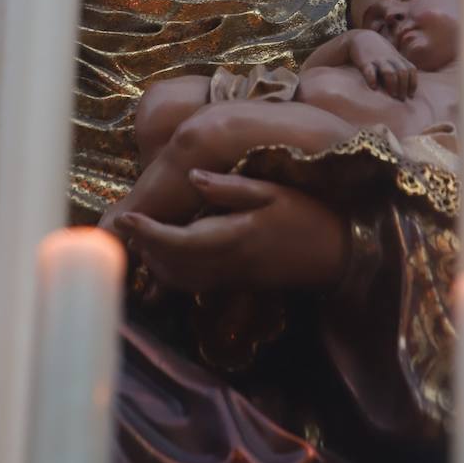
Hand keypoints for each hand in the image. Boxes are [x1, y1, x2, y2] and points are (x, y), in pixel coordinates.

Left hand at [112, 169, 348, 292]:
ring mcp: (232, 278)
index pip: (177, 241)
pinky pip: (195, 285)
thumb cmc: (307, 215)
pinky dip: (173, 273)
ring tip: (141, 238)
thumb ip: (230, 188)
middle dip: (144, 248)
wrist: (338, 255)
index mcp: (234, 237)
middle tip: (127, 225)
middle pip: (172, 266)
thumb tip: (192, 177)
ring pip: (180, 280)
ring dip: (156, 263)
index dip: (147, 233)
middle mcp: (227, 264)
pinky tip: (170, 254)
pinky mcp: (238, 284)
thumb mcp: (272, 191)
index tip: (124, 218)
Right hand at [346, 28, 416, 98]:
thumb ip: (400, 67)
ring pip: (389, 72)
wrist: (360, 38)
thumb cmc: (379, 52)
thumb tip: (408, 88)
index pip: (411, 70)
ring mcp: (378, 60)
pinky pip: (369, 71)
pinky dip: (372, 79)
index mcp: (398, 58)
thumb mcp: (392, 56)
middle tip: (401, 98)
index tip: (411, 95)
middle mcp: (390, 59)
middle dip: (404, 86)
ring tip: (392, 95)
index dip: (413, 83)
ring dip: (393, 85)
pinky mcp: (365, 62)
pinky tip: (374, 87)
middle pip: (402, 72)